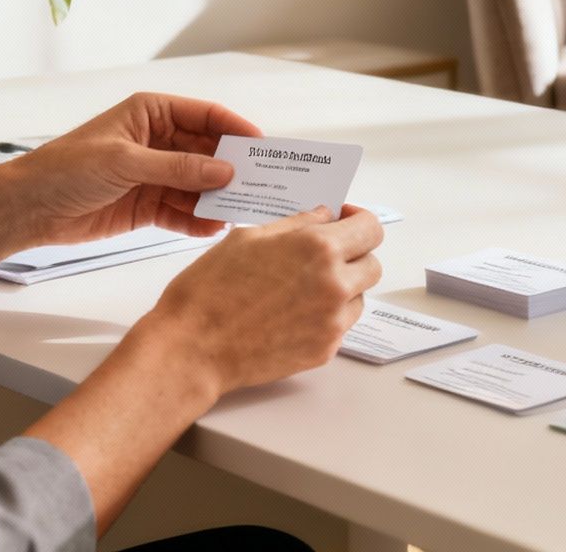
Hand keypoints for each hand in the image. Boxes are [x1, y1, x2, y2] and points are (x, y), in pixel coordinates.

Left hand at [2, 93, 260, 245]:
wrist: (28, 208)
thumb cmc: (67, 169)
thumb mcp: (126, 162)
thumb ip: (179, 168)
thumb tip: (226, 171)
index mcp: (151, 113)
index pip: (206, 115)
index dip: (236, 129)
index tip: (263, 148)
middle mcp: (157, 141)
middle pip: (207, 152)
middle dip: (231, 169)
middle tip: (262, 186)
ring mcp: (154, 175)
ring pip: (198, 185)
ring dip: (217, 198)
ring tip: (241, 213)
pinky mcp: (147, 206)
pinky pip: (182, 212)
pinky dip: (197, 221)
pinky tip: (213, 229)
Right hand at [141, 204, 384, 395]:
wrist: (192, 349)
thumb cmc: (209, 290)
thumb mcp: (247, 238)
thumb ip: (296, 224)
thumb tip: (325, 215)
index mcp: (318, 249)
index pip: (370, 228)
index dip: (358, 220)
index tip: (343, 220)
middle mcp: (335, 285)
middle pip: (372, 264)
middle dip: (353, 254)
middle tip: (323, 255)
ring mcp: (333, 322)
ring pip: (359, 297)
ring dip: (342, 287)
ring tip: (301, 287)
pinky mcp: (324, 351)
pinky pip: (340, 325)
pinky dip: (326, 316)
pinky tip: (292, 313)